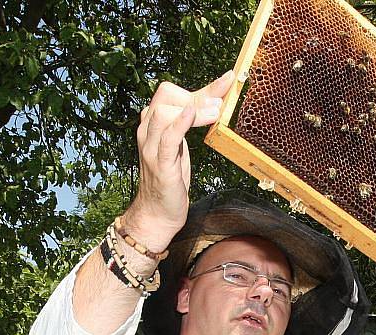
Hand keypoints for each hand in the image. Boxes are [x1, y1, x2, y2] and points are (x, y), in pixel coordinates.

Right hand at [122, 72, 235, 252]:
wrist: (157, 213)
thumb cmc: (171, 180)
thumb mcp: (182, 147)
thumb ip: (191, 124)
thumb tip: (214, 103)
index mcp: (153, 124)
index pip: (173, 92)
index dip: (203, 87)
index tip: (227, 81)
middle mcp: (148, 130)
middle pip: (166, 95)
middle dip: (197, 95)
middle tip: (222, 102)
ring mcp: (151, 146)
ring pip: (165, 111)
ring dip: (194, 108)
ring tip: (217, 113)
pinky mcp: (160, 164)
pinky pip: (167, 137)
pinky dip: (179, 123)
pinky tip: (192, 115)